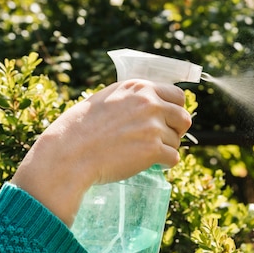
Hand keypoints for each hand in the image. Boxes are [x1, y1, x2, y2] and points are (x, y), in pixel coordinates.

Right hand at [11, 80, 191, 225]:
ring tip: (144, 153)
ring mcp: (153, 126)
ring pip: (177, 141)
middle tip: (162, 140)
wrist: (69, 153)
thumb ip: (131, 99)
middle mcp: (149, 103)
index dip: (174, 110)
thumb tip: (151, 104)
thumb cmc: (80, 128)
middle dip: (176, 130)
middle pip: (184, 118)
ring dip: (165, 149)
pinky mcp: (153, 150)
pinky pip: (173, 158)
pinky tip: (151, 164)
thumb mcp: (106, 99)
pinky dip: (164, 164)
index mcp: (139, 88)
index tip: (168, 121)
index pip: (178, 95)